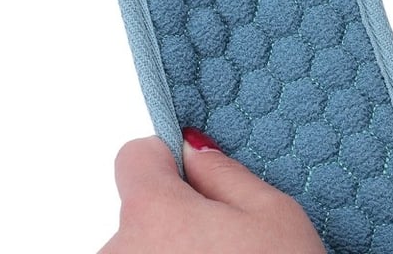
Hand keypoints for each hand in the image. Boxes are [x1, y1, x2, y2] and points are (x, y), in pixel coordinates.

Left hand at [97, 129, 324, 253]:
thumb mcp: (274, 217)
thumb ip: (225, 172)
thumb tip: (194, 149)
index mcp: (152, 212)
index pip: (135, 155)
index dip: (169, 160)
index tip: (194, 175)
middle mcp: (118, 252)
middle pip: (141, 211)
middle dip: (176, 217)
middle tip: (227, 241)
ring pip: (143, 250)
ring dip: (171, 253)